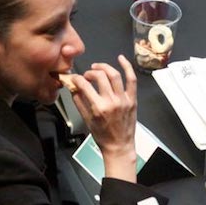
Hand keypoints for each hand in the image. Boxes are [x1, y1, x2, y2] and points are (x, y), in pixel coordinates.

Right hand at [68, 55, 137, 182]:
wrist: (119, 146)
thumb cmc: (102, 135)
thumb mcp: (86, 120)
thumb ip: (79, 102)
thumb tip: (73, 87)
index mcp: (98, 107)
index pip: (84, 85)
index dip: (77, 78)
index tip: (75, 78)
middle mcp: (112, 101)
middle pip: (100, 77)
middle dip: (90, 73)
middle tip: (87, 75)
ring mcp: (124, 99)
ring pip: (115, 75)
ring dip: (104, 67)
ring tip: (97, 67)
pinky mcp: (132, 99)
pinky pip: (132, 79)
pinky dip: (127, 67)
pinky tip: (121, 58)